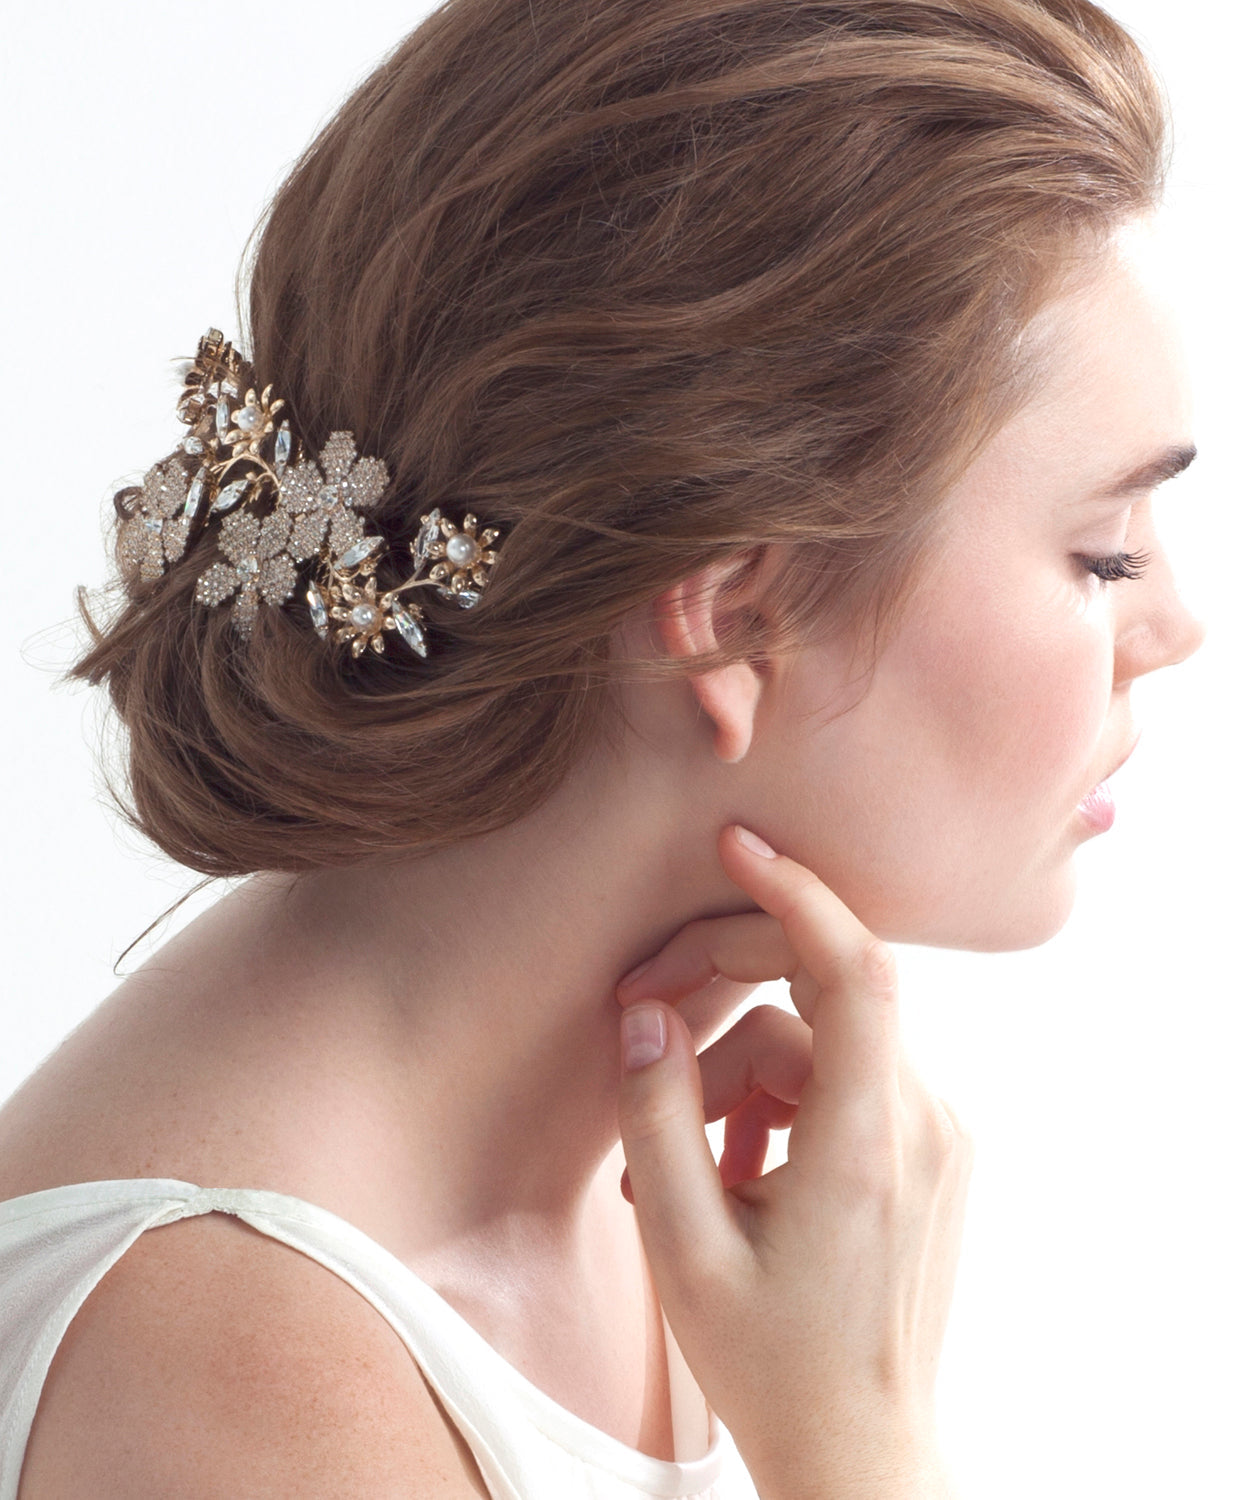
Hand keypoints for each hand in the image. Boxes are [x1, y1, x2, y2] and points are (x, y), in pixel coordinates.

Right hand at [615, 825, 972, 1499]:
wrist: (862, 1450)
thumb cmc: (773, 1366)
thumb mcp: (686, 1250)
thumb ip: (659, 1119)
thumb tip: (642, 1016)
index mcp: (870, 1143)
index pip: (855, 969)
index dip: (797, 894)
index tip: (735, 847)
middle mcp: (924, 1123)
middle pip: (825, 994)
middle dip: (727, 988)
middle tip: (639, 1019)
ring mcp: (937, 1137)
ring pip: (822, 1043)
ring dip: (743, 1072)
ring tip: (684, 1163)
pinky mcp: (931, 1151)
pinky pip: (847, 1080)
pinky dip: (783, 1097)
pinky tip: (737, 1169)